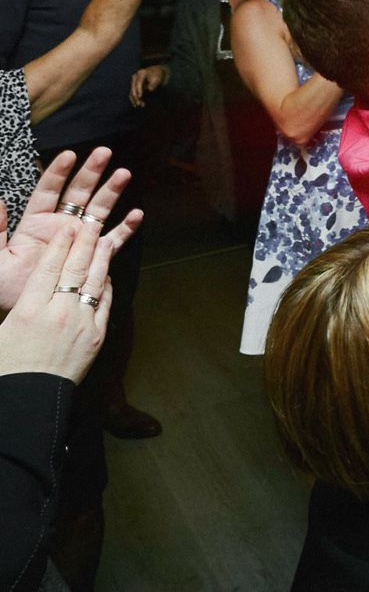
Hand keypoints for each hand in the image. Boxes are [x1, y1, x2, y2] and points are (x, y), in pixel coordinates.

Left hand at [0, 148, 141, 313]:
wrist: (26, 311)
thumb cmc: (6, 286)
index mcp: (35, 223)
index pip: (48, 191)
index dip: (58, 173)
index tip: (69, 154)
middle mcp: (60, 226)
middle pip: (77, 193)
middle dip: (91, 172)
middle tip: (104, 153)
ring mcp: (78, 239)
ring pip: (97, 210)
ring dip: (111, 192)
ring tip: (123, 174)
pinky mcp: (92, 256)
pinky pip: (111, 240)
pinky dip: (125, 228)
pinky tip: (136, 215)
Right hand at [0, 214, 113, 382]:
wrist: (30, 399)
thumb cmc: (8, 366)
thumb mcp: (2, 328)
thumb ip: (18, 299)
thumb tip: (31, 281)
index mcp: (28, 310)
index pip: (48, 268)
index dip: (60, 244)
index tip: (68, 227)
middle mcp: (58, 313)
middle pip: (74, 269)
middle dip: (84, 242)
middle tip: (90, 222)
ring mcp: (81, 323)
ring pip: (94, 282)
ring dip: (100, 257)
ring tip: (104, 238)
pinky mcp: (96, 336)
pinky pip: (104, 303)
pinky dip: (105, 285)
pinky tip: (107, 273)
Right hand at [129, 65, 166, 107]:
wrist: (155, 72)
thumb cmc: (157, 75)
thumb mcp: (157, 78)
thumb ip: (154, 84)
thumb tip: (150, 89)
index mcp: (141, 73)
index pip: (138, 83)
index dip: (138, 90)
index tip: (140, 97)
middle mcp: (135, 77)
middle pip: (133, 88)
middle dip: (135, 97)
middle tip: (139, 104)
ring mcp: (133, 81)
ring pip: (132, 92)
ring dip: (135, 99)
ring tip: (140, 105)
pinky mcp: (134, 86)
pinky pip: (132, 93)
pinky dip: (135, 99)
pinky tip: (138, 104)